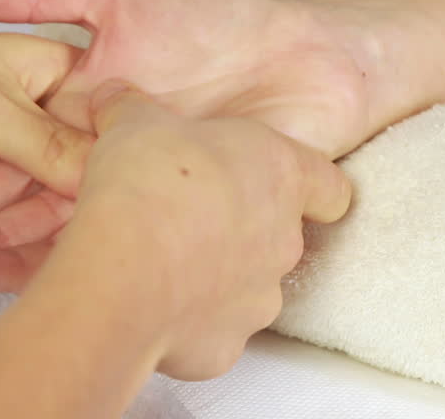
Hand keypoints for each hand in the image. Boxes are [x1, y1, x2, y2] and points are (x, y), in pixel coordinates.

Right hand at [0, 0, 370, 329]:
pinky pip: (134, 247)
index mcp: (80, 114)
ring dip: (2, 274)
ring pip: (65, 238)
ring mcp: (147, 188)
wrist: (313, 55)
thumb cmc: (227, 22)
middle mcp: (105, 159)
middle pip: (14, 213)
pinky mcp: (188, 213)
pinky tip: (48, 299)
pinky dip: (93, 270)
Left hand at [0, 35, 89, 243]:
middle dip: (28, 225)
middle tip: (0, 243)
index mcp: (49, 79)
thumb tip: (113, 173)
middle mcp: (34, 131)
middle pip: (65, 190)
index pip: (102, 129)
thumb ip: (49, 142)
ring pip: (22, 233)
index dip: (102, 170)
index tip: (100, 204)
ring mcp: (0, 180)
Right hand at [51, 84, 351, 379]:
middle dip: (238, 229)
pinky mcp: (225, 347)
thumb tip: (113, 97)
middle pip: (279, 236)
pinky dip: (187, 325)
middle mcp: (285, 242)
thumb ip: (133, 108)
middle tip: (187, 217)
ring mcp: (260, 299)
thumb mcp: (135, 124)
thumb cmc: (147, 184)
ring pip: (247, 287)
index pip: (331, 188)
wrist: (122, 271)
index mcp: (282, 176)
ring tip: (162, 264)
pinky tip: (149, 306)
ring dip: (214, 278)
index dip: (314, 189)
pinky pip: (211, 333)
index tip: (289, 188)